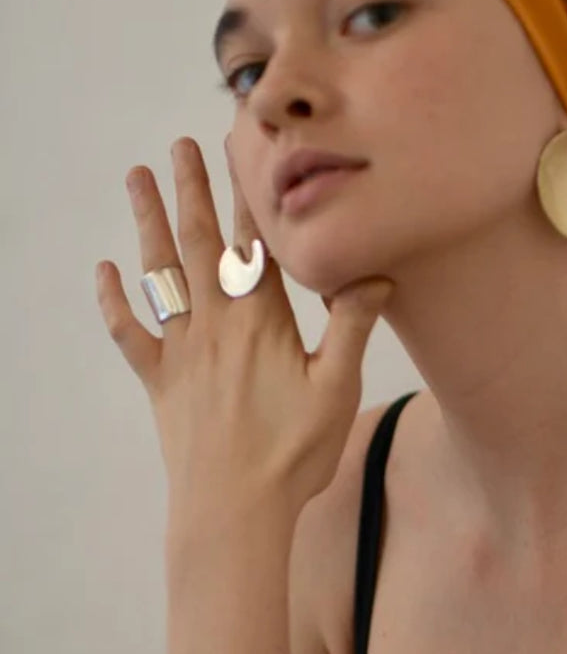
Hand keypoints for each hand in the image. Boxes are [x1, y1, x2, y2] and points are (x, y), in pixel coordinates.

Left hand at [96, 135, 392, 525]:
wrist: (234, 509)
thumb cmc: (293, 452)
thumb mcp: (338, 388)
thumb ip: (353, 326)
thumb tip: (376, 275)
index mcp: (260, 321)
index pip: (252, 243)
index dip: (246, 193)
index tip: (240, 150)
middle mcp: (215, 325)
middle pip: (198, 244)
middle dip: (190, 190)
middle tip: (180, 145)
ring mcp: (181, 352)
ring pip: (160, 274)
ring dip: (148, 224)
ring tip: (137, 178)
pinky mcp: (160, 382)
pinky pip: (130, 333)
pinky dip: (114, 301)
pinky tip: (104, 272)